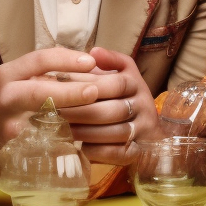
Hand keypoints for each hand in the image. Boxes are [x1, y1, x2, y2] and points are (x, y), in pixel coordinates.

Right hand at [0, 47, 101, 180]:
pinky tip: (84, 140)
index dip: (67, 60)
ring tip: (93, 119)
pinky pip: (43, 145)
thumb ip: (53, 71)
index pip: (39, 60)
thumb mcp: (27, 79)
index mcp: (9, 74)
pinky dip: (64, 142)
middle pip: (38, 92)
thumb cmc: (20, 100)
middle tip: (94, 91)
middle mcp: (6, 99)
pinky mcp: (16, 149)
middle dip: (69, 92)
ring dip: (70, 120)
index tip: (91, 62)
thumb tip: (94, 64)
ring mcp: (9, 126)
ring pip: (40, 122)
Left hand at [63, 47, 161, 165]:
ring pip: (115, 133)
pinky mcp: (139, 152)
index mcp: (135, 84)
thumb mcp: (124, 73)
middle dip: (81, 113)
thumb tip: (94, 52)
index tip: (61, 89)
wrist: (151, 131)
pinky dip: (99, 151)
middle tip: (54, 114)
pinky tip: (81, 147)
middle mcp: (143, 106)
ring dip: (86, 133)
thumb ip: (110, 60)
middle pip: (112, 110)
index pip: (114, 84)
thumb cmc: (127, 98)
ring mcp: (143, 130)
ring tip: (62, 131)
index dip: (88, 87)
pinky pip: (120, 153)